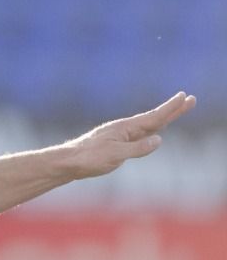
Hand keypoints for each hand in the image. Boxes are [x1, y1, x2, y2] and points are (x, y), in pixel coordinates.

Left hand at [59, 92, 195, 179]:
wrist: (68, 162)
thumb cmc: (89, 158)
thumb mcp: (115, 155)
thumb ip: (137, 148)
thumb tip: (160, 139)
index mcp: (125, 128)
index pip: (154, 117)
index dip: (170, 108)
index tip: (184, 97)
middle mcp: (125, 129)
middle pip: (154, 118)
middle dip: (173, 109)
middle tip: (190, 99)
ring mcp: (121, 135)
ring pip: (148, 126)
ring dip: (164, 118)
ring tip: (178, 110)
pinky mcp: (117, 144)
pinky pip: (140, 136)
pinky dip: (152, 130)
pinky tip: (154, 132)